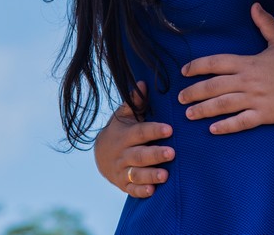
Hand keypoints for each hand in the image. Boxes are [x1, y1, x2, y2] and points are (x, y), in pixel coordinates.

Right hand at [94, 81, 173, 197]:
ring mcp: (122, 170)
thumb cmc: (120, 130)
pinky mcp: (123, 184)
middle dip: (155, 154)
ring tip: (165, 175)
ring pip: (136, 174)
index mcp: (125, 135)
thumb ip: (135, 101)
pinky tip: (152, 191)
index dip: (154, 130)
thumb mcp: (124, 115)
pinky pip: (132, 189)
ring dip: (150, 175)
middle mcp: (122, 154)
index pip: (140, 132)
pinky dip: (141, 191)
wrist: (101, 154)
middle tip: (172, 153)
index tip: (170, 129)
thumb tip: (143, 82)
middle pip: (138, 155)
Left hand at [179, 2, 273, 133]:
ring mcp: (255, 99)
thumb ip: (265, 24)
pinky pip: (241, 122)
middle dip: (194, 92)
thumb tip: (254, 5)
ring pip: (223, 105)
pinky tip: (212, 129)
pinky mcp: (264, 115)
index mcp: (249, 63)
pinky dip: (226, 126)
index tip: (184, 71)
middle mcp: (248, 81)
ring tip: (189, 114)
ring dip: (203, 110)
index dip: (198, 66)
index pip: (217, 62)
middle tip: (180, 98)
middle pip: (214, 86)